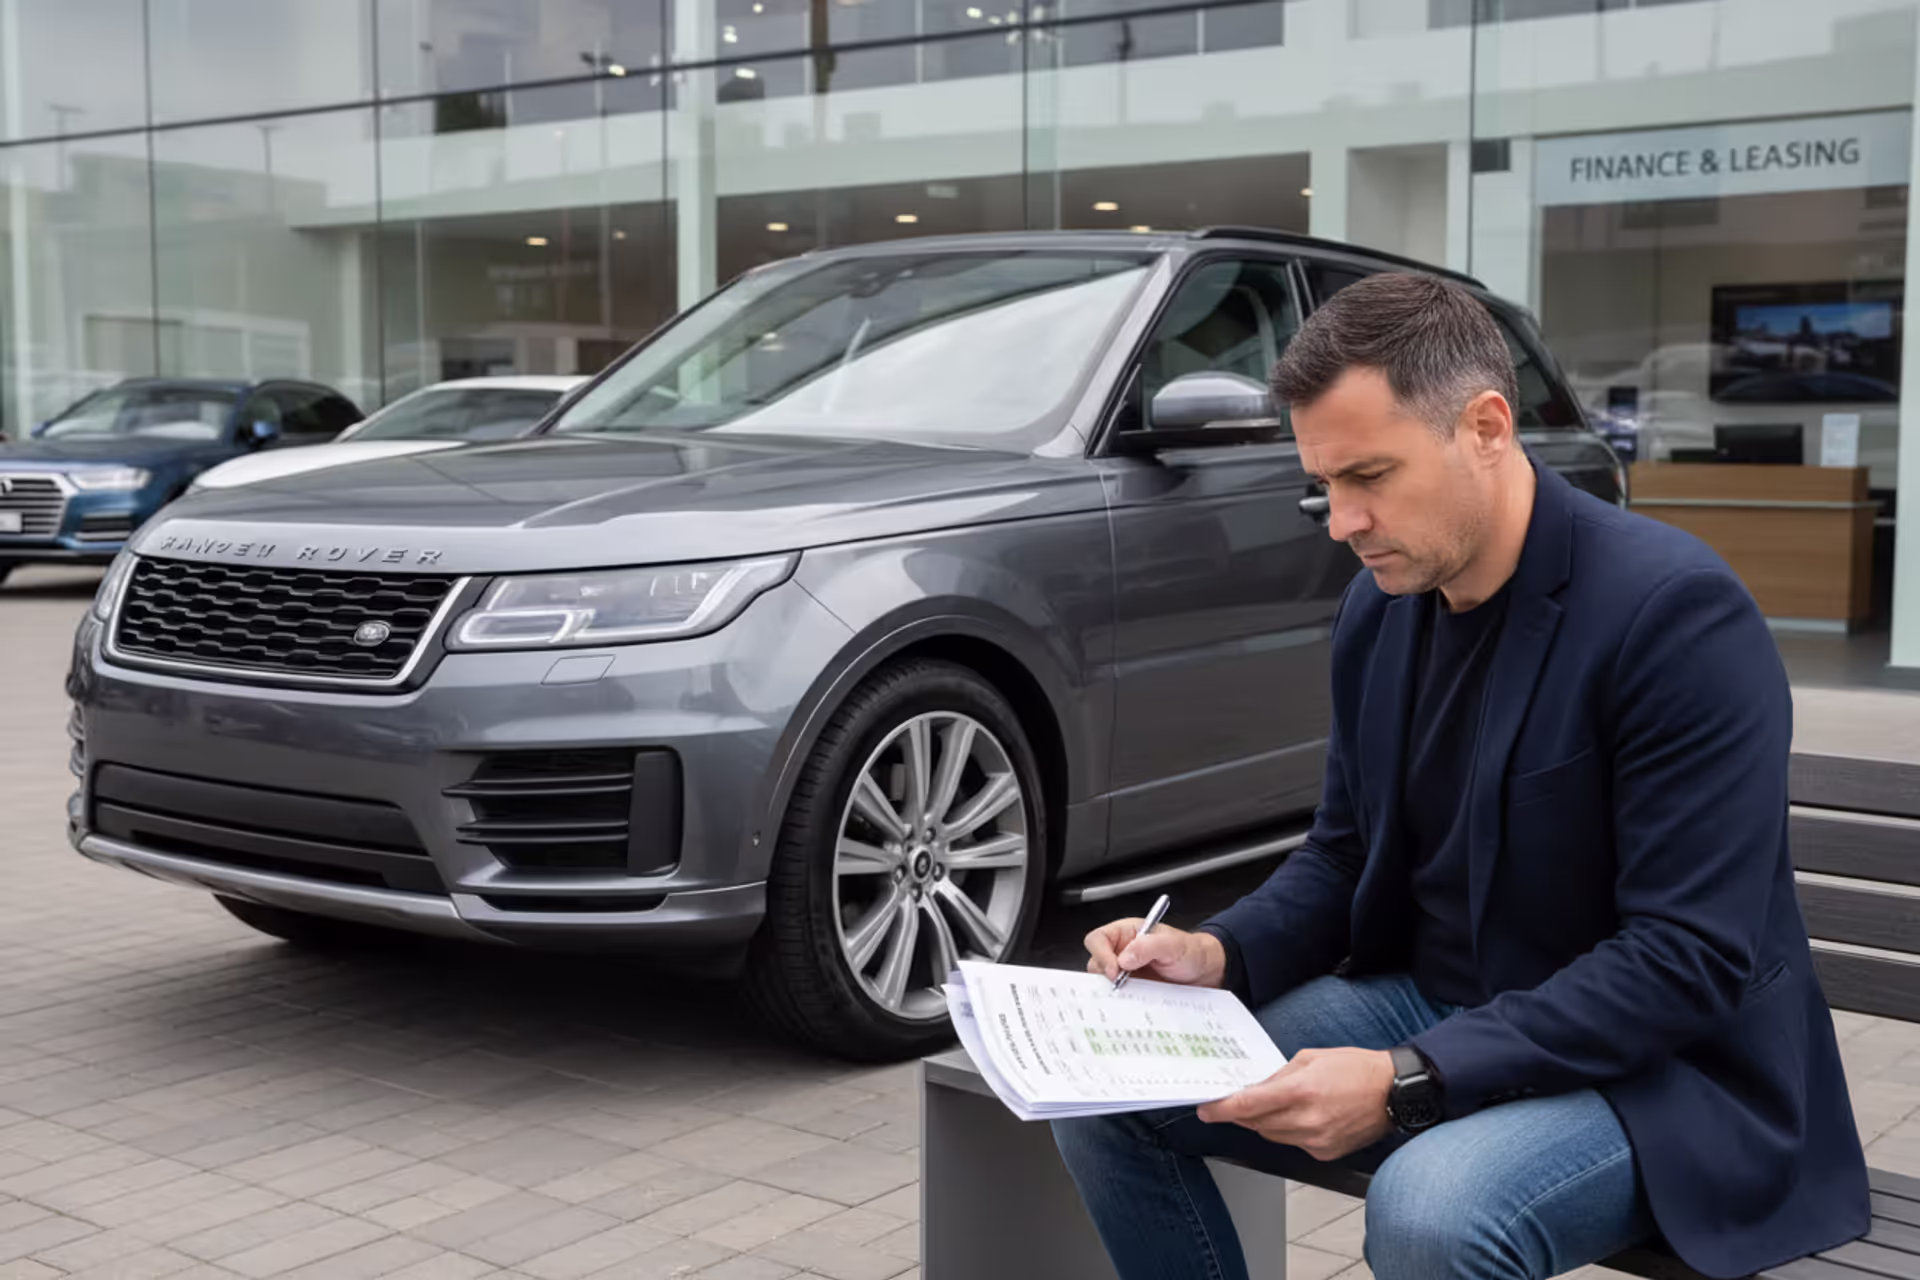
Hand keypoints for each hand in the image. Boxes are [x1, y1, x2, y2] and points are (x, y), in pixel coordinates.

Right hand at [1084, 919, 1225, 987]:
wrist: (1204, 973)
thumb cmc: (1190, 952)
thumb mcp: (1173, 945)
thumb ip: (1148, 946)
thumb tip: (1124, 958)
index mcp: (1126, 933)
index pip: (1098, 939)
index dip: (1101, 954)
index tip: (1116, 970)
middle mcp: (1121, 952)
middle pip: (1096, 962)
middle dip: (1105, 975)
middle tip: (1122, 985)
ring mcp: (1125, 973)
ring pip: (1103, 982)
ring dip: (1112, 990)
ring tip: (1131, 993)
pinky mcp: (1131, 990)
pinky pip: (1117, 997)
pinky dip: (1121, 1001)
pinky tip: (1133, 1003)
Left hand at [1196, 1047, 1398, 1161]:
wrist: (1393, 1092)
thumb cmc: (1357, 1068)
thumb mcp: (1311, 1058)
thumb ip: (1279, 1075)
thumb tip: (1256, 1088)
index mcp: (1302, 1091)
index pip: (1249, 1105)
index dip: (1223, 1109)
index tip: (1207, 1110)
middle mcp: (1307, 1119)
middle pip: (1257, 1123)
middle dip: (1241, 1114)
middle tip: (1233, 1104)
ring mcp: (1317, 1139)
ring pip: (1272, 1135)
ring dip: (1263, 1122)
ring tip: (1271, 1105)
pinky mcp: (1325, 1152)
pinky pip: (1292, 1143)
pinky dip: (1287, 1131)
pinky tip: (1297, 1117)